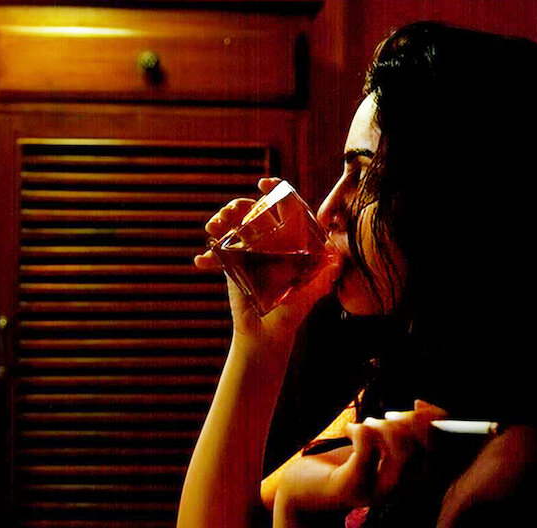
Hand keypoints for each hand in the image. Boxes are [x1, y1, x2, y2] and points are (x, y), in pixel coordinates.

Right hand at [195, 178, 341, 340]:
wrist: (266, 335)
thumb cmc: (291, 314)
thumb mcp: (309, 295)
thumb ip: (322, 278)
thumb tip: (336, 261)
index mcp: (292, 242)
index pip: (287, 208)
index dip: (277, 192)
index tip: (265, 184)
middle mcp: (272, 242)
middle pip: (256, 213)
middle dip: (241, 206)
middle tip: (231, 211)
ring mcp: (251, 251)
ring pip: (235, 226)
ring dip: (221, 222)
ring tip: (213, 227)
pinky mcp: (233, 264)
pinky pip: (219, 253)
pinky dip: (209, 256)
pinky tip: (200, 262)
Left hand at [275, 400, 448, 512]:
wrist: (306, 488)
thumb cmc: (345, 461)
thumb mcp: (377, 444)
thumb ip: (400, 429)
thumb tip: (421, 405)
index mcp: (411, 478)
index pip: (441, 450)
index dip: (435, 421)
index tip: (416, 404)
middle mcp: (400, 489)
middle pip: (423, 449)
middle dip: (406, 422)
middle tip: (385, 416)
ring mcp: (377, 491)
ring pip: (400, 451)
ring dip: (382, 427)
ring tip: (366, 424)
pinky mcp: (353, 487)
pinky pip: (366, 450)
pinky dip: (360, 431)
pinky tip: (350, 430)